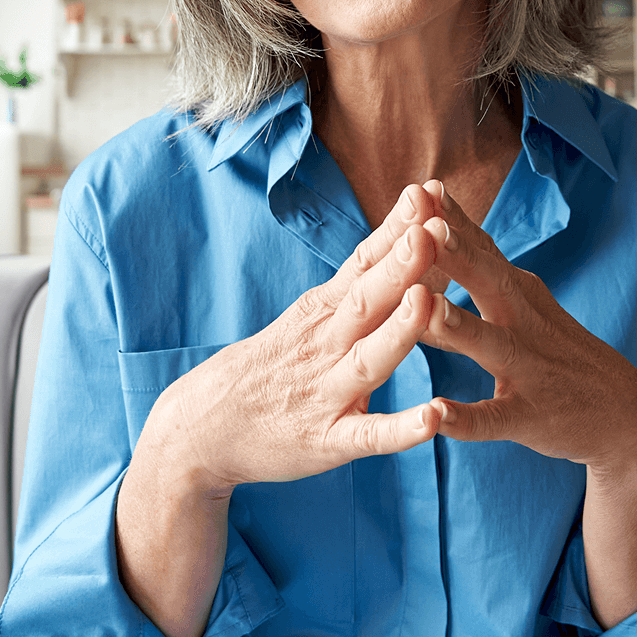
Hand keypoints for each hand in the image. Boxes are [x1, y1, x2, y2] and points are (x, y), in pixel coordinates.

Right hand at [157, 184, 446, 495]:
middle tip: (435, 228)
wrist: (201, 428)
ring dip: (399, 330)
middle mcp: (325, 345)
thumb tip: (416, 238)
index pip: (362, 261)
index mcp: (322, 311)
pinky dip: (401, 428)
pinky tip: (435, 416)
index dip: (395, 229)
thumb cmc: (272, 363)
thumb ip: (360, 283)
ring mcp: (326, 394)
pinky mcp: (329, 442)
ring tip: (427, 299)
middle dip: (401, 264)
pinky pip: (369, 436)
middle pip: (366, 299)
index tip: (426, 194)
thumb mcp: (309, 315)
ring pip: (368, 359)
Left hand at [417, 181, 636, 473]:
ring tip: (426, 307)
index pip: (481, 247)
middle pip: (488, 281)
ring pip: (490, 344)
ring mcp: (529, 367)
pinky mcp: (532, 415)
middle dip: (455, 254)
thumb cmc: (554, 348)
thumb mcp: (523, 301)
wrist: (623, 411)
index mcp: (515, 290)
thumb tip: (429, 231)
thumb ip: (479, 270)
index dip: (451, 219)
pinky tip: (438, 414)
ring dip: (458, 326)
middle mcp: (522, 320)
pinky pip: (495, 417)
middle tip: (422, 226)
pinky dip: (467, 418)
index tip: (418, 188)